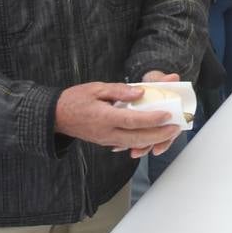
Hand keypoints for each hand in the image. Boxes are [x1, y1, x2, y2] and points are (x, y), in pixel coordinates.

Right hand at [53, 81, 181, 158]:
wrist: (56, 116)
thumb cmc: (75, 99)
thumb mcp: (96, 88)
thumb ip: (120, 90)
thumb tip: (140, 93)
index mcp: (105, 117)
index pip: (133, 120)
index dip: (152, 119)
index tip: (167, 114)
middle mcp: (107, 132)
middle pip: (138, 137)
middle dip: (159, 134)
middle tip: (175, 128)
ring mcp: (106, 140)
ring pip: (134, 143)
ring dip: (153, 140)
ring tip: (168, 133)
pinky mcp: (106, 142)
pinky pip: (127, 144)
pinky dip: (141, 142)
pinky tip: (151, 136)